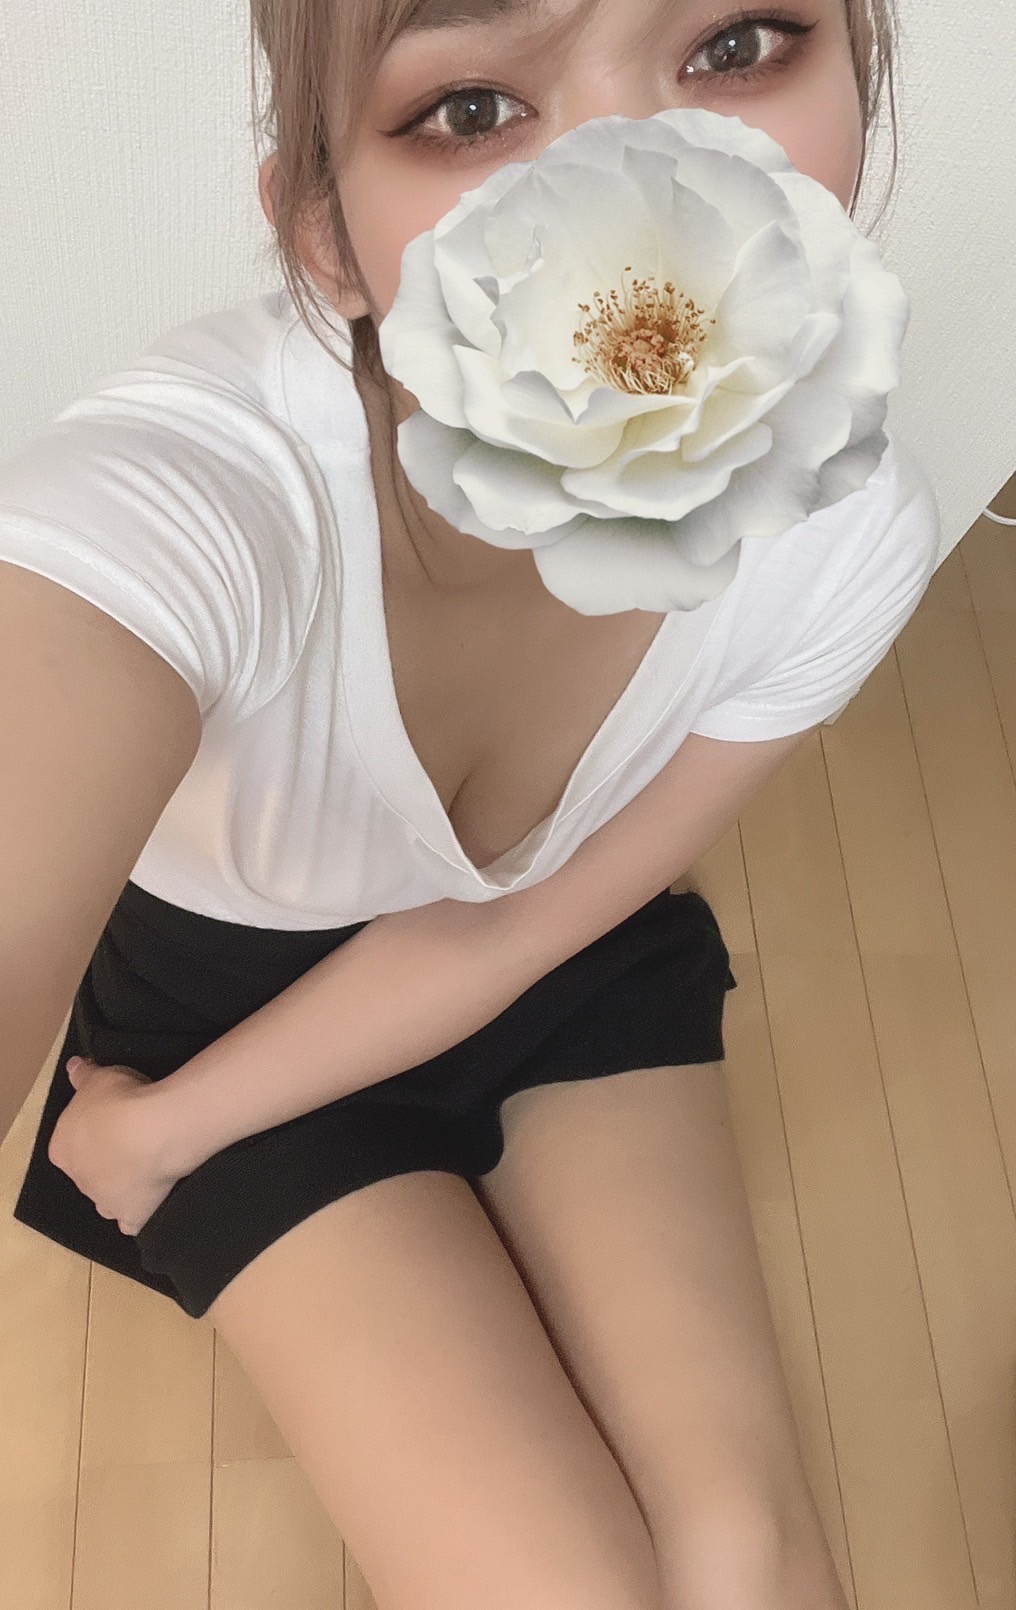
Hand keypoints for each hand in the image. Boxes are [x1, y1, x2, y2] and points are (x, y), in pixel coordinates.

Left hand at [48, 1059, 185, 1235]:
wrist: (154, 1130)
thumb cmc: (121, 1100)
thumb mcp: (98, 1077)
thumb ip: (83, 1075)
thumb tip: (74, 1067)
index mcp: (63, 1148)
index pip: (69, 1143)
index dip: (90, 1130)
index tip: (111, 1117)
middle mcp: (79, 1179)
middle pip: (89, 1171)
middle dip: (107, 1158)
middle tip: (132, 1136)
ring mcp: (105, 1201)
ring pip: (106, 1199)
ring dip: (120, 1187)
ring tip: (145, 1165)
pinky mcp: (133, 1216)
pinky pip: (132, 1222)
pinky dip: (139, 1214)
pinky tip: (152, 1199)